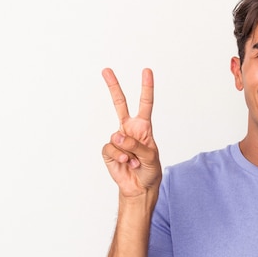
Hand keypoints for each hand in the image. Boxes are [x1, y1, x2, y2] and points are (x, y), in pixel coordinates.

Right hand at [101, 68, 161, 197]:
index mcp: (143, 127)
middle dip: (113, 87)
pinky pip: (111, 149)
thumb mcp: (151, 157)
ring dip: (129, 152)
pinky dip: (120, 158)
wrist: (139, 187)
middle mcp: (129, 129)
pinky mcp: (109, 151)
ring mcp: (118, 139)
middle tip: (106, 70)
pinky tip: (126, 163)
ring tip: (135, 161)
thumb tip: (118, 136)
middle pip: (120, 104)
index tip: (147, 71)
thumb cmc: (150, 170)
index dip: (146, 88)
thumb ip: (137, 145)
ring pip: (118, 138)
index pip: (145, 104)